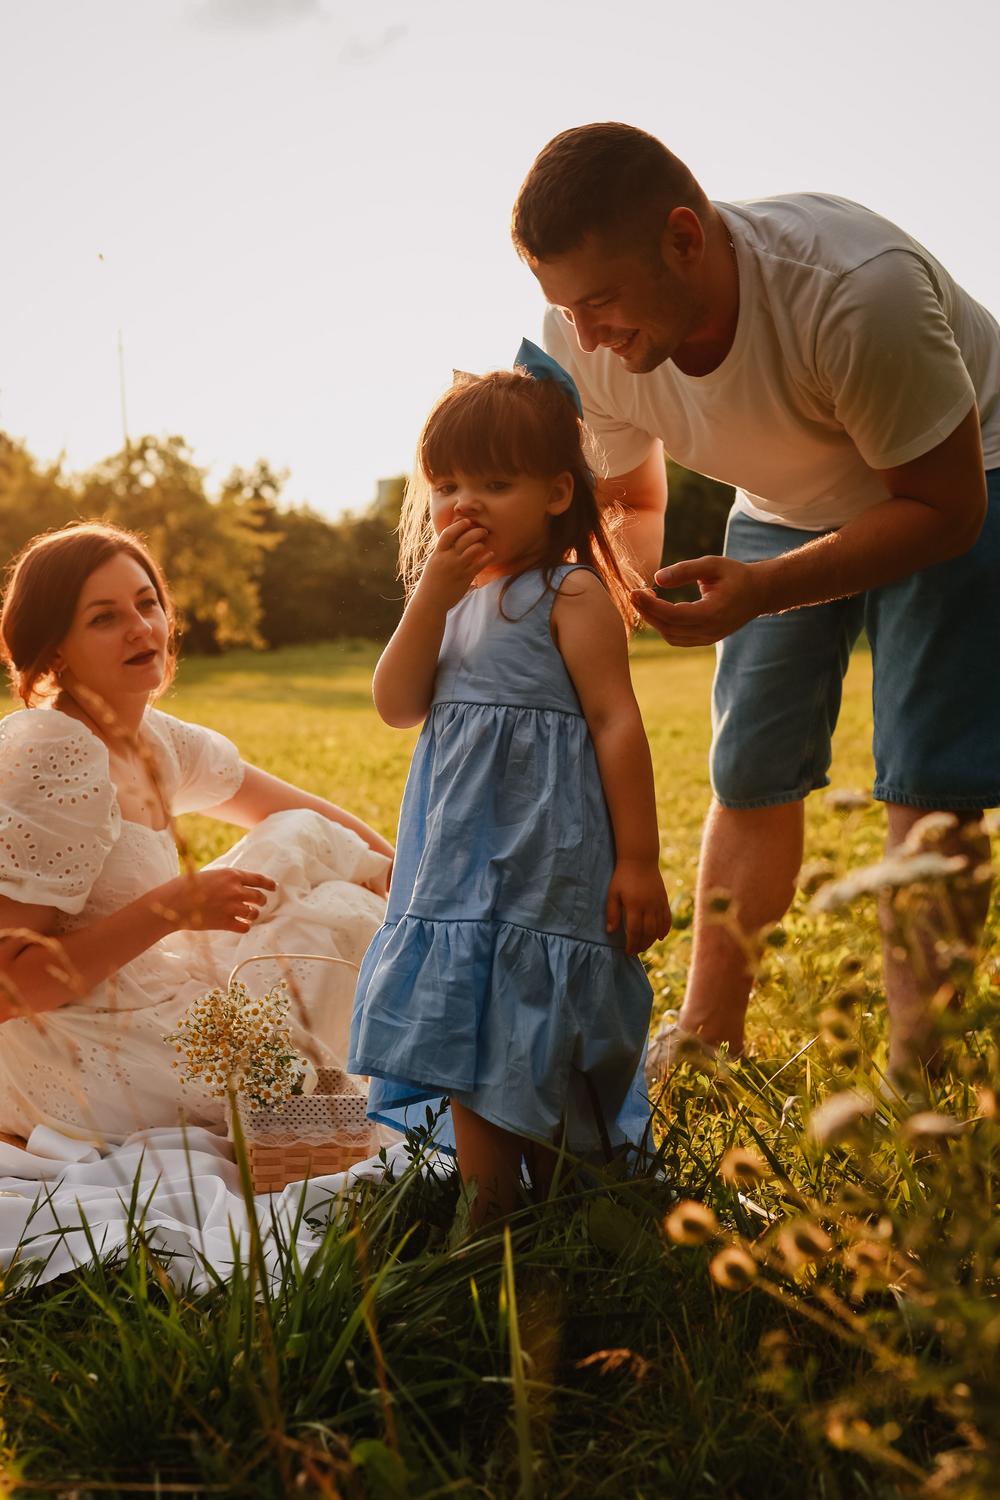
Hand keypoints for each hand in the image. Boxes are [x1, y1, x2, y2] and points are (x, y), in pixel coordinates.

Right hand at [156, 867, 276, 932]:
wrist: (173, 902)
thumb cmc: (187, 886)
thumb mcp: (210, 874)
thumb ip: (226, 879)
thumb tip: (238, 883)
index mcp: (232, 875)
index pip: (258, 879)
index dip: (269, 884)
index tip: (274, 887)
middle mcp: (235, 890)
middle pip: (260, 897)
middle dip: (261, 901)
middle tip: (259, 903)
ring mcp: (232, 907)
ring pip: (254, 913)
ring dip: (252, 914)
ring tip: (248, 915)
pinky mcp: (226, 922)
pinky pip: (245, 927)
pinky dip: (244, 927)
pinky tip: (241, 925)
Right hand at [418, 518, 493, 610]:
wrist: (430, 602)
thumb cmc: (431, 582)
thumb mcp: (433, 564)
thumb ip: (442, 553)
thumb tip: (451, 543)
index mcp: (437, 554)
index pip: (448, 533)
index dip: (459, 525)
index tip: (467, 521)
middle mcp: (447, 559)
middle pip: (464, 539)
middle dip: (475, 532)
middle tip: (483, 530)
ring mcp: (457, 568)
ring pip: (473, 550)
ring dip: (481, 543)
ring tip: (484, 542)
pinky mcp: (465, 578)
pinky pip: (479, 564)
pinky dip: (487, 557)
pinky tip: (491, 554)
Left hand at [606, 859, 671, 954]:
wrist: (640, 860)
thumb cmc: (622, 877)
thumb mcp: (613, 893)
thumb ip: (612, 913)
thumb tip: (611, 932)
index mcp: (634, 905)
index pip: (634, 931)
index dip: (632, 944)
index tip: (628, 952)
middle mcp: (648, 906)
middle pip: (648, 932)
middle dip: (642, 945)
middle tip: (635, 951)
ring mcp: (658, 903)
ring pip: (659, 928)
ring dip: (652, 940)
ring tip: (645, 946)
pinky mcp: (664, 899)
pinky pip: (667, 918)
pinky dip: (665, 929)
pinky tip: (661, 937)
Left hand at [631, 555, 764, 645]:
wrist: (759, 593)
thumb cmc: (735, 575)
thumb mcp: (712, 565)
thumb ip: (685, 570)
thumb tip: (656, 579)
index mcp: (714, 612)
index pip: (674, 615)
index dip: (651, 606)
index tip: (634, 592)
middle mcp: (711, 630)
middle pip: (669, 628)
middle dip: (647, 612)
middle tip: (632, 594)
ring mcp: (708, 637)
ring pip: (671, 636)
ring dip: (653, 620)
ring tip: (642, 599)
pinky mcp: (705, 638)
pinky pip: (677, 638)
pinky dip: (663, 626)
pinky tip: (655, 608)